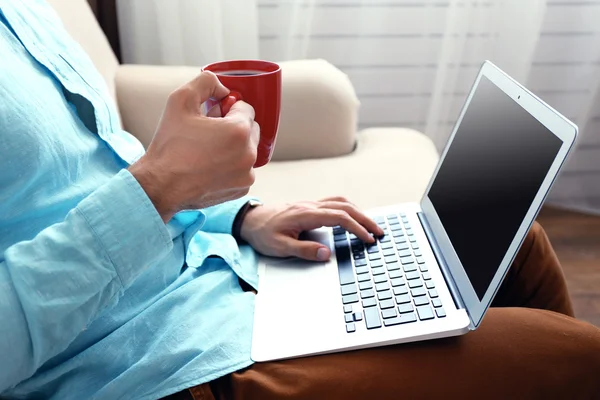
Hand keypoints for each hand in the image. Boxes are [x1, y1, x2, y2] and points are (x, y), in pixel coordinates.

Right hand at [129, 71, 258, 221]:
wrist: (160, 186)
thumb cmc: (169, 145)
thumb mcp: (180, 100)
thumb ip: (205, 82)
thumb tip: (223, 89)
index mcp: (239, 130)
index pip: (246, 107)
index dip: (227, 108)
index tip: (211, 115)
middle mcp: (249, 154)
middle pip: (250, 128)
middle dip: (233, 126)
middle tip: (208, 131)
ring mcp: (247, 174)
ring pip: (247, 149)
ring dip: (233, 146)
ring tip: (206, 150)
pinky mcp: (242, 189)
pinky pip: (243, 169)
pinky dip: (231, 165)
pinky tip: (209, 166)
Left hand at [240, 197, 383, 260]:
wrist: (249, 220)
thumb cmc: (262, 233)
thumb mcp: (280, 247)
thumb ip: (304, 250)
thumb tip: (326, 253)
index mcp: (306, 214)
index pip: (340, 218)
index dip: (357, 228)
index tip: (368, 240)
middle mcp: (310, 206)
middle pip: (346, 207)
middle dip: (365, 219)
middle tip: (379, 232)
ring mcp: (310, 204)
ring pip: (341, 202)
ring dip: (359, 212)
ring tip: (371, 225)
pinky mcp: (308, 206)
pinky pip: (334, 202)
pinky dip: (348, 208)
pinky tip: (353, 216)